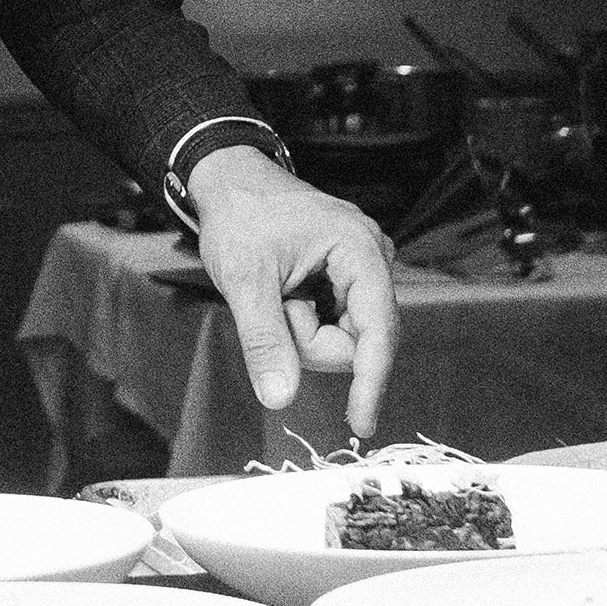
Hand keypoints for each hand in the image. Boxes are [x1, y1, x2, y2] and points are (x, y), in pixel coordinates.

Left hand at [192, 146, 400, 437]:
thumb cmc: (238, 216)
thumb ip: (264, 338)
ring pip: (342, 336)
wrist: (229, 181)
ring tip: (278, 291)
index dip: (370, 382)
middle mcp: (372, 258)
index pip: (377, 332)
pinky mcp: (347, 278)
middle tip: (276, 302)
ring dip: (302, 328)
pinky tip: (287, 293)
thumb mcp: (244, 278)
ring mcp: (361, 268)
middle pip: (355, 340)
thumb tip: (280, 397)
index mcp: (360, 250)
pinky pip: (334, 322)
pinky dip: (304, 320)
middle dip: (309, 337)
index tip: (360, 425)